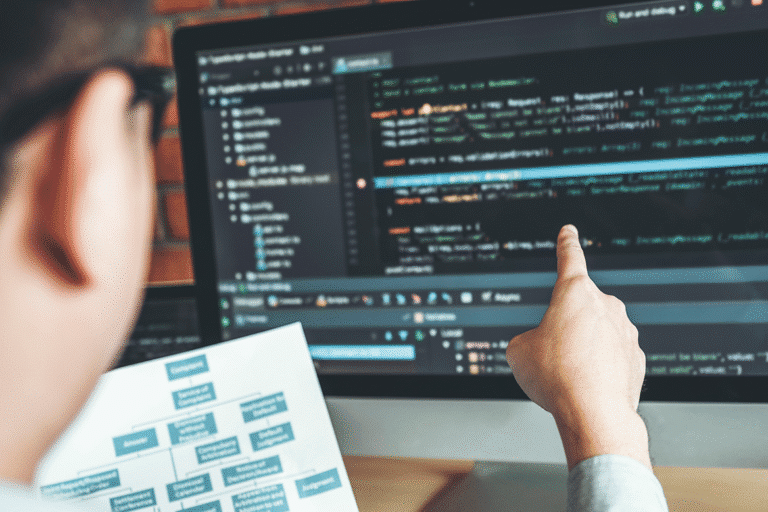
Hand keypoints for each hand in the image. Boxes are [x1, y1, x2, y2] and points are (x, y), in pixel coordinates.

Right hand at [506, 225, 649, 468]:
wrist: (593, 412)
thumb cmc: (557, 377)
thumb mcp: (518, 351)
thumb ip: (526, 338)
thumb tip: (534, 346)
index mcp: (574, 293)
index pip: (569, 258)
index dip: (566, 243)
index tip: (569, 232)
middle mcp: (605, 306)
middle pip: (580, 308)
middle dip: (566, 327)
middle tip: (552, 354)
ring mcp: (625, 332)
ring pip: (597, 335)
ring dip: (583, 350)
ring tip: (568, 376)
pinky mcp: (636, 358)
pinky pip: (612, 358)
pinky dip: (600, 369)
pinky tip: (587, 387)